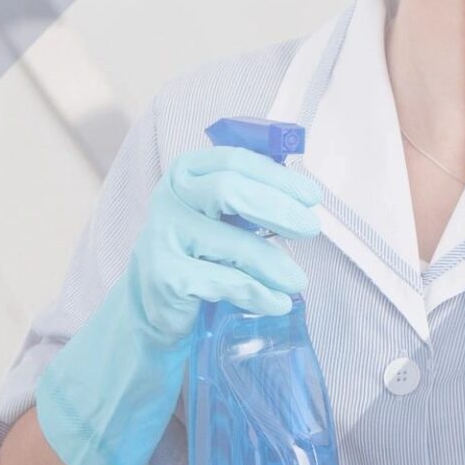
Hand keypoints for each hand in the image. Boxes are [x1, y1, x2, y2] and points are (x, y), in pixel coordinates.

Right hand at [35, 147, 320, 464]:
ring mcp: (162, 236)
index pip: (235, 161)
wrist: (152, 302)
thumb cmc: (201, 250)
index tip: (312, 196)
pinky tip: (277, 302)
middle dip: (279, 209)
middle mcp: (169, 197)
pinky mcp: (165, 275)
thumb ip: (254, 196)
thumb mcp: (222, 214)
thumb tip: (306, 197)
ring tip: (298, 281)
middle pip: (230, 191)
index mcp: (187, 172)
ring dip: (275, 263)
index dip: (278, 177)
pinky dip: (258, 294)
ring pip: (234, 243)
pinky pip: (226, 282)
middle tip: (311, 228)